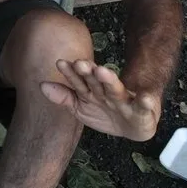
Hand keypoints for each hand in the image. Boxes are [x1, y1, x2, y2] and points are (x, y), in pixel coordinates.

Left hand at [41, 60, 160, 141]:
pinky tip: (145, 98)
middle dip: (88, 72)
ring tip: (102, 71)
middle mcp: (107, 92)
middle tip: (80, 63)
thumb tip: (41, 85)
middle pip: (96, 80)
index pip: (79, 81)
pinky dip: (145, 101)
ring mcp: (124, 100)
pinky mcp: (142, 109)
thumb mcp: (82, 108)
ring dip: (109, 80)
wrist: (134, 124)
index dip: (71, 73)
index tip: (60, 63)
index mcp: (92, 91)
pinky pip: (144, 105)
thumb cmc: (106, 113)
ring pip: (116, 88)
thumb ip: (64, 98)